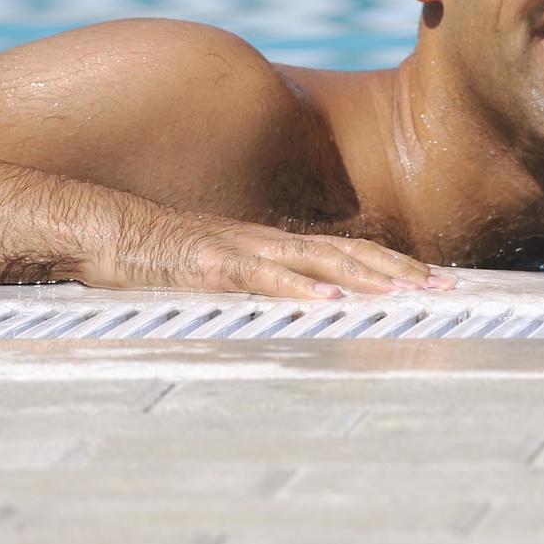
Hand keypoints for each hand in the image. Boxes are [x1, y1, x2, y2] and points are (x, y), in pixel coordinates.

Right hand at [97, 218, 451, 299]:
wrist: (96, 227)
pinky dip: (293, 287)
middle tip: (448, 288)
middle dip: (399, 270)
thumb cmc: (150, 257)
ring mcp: (236, 251)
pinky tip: (324, 299)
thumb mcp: (212, 276)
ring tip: (405, 292)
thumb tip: (292, 315)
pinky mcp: (205, 265)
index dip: (392, 264)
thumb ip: (250, 289)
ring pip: (313, 260)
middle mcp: (263, 242)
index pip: (345, 250)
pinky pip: (257, 276)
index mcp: (270, 246)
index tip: (436, 281)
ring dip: (363, 277)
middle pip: (346, 251)